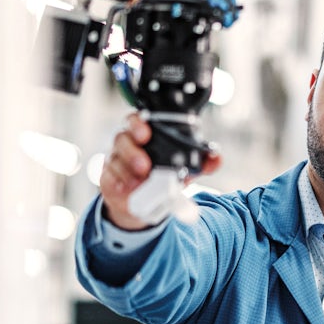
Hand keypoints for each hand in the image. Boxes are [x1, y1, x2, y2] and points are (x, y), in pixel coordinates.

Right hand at [100, 113, 220, 229]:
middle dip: (132, 151)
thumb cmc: (163, 178)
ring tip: (140, 182)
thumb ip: (202, 163)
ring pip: (114, 159)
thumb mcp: (185, 170)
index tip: (146, 134)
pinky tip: (125, 190)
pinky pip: (107, 178)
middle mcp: (127, 145)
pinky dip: (116, 184)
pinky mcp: (107, 179)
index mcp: (145, 135)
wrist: (147, 203)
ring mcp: (115, 161)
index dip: (138, 124)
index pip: (136, 120)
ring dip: (126, 171)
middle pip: (122, 138)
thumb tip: (216, 157)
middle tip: (145, 165)